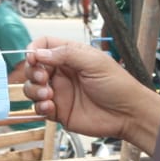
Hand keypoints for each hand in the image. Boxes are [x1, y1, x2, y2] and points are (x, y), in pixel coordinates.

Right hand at [23, 37, 159, 153]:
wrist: (127, 114)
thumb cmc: (117, 85)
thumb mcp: (94, 62)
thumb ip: (66, 54)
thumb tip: (39, 53)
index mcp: (70, 56)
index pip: (44, 46)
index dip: (34, 50)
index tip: (33, 58)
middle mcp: (62, 73)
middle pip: (34, 67)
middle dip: (33, 72)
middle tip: (43, 79)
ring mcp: (59, 92)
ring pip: (32, 88)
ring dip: (33, 90)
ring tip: (48, 95)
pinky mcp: (59, 111)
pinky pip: (39, 108)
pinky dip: (39, 107)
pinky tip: (50, 107)